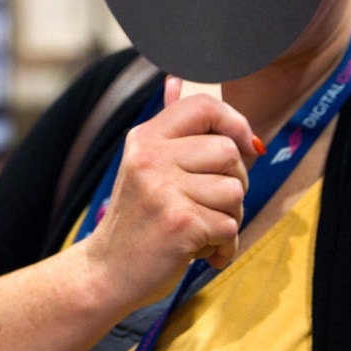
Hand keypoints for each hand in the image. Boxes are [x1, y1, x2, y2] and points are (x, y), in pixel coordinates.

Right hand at [75, 76, 261, 310]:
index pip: (203, 106)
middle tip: (211, 205)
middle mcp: (151, 158)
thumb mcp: (144, 166)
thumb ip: (169, 128)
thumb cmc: (135, 220)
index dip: (234, 122)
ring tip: (201, 230)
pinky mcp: (180, 223)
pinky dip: (224, 248)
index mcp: (145, 138)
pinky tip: (202, 253)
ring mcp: (164, 190)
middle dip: (234, 183)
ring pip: (234, 192)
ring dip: (229, 219)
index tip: (244, 144)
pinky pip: (230, 228)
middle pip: (228, 152)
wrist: (106, 271)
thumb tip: (177, 79)